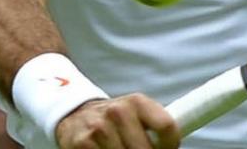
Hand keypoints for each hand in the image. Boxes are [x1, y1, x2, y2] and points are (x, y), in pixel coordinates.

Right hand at [54, 94, 179, 148]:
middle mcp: (117, 111)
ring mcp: (99, 128)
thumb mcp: (137, 115)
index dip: (170, 145)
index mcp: (137, 102)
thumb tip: (171, 148)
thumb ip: (156, 128)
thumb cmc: (117, 122)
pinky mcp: (83, 143)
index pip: (167, 126)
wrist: (75, 115)